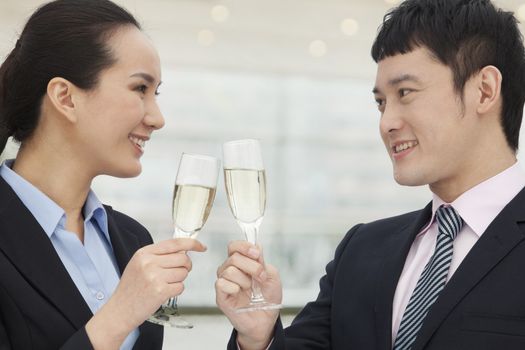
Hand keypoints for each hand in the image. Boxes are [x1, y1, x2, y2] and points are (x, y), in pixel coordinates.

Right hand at [86, 238, 205, 348]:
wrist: (119, 310)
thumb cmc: (131, 289)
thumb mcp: (139, 264)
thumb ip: (159, 255)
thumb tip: (183, 250)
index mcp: (144, 253)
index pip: (175, 243)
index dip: (192, 244)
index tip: (201, 247)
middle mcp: (149, 262)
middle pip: (183, 258)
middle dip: (185, 266)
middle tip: (175, 274)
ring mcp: (154, 276)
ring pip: (183, 273)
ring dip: (179, 280)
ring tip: (164, 284)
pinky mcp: (160, 291)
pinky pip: (181, 287)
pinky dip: (176, 291)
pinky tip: (163, 293)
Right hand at [216, 241, 281, 349]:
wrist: (266, 320)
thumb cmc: (267, 299)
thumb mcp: (272, 277)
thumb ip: (263, 262)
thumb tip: (257, 246)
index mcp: (241, 263)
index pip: (234, 246)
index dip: (244, 246)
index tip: (257, 254)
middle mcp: (230, 270)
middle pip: (234, 257)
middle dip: (252, 266)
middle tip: (261, 277)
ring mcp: (225, 283)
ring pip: (229, 270)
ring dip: (245, 280)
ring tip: (251, 289)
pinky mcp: (221, 296)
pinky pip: (221, 284)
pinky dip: (234, 287)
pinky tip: (240, 293)